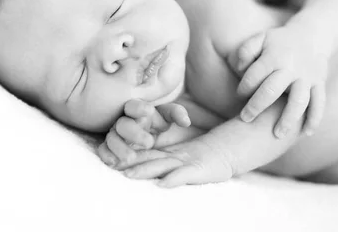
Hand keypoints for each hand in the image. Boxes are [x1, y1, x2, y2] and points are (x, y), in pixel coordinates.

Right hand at [97, 100, 190, 166]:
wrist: (146, 135)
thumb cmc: (157, 122)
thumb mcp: (167, 116)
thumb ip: (176, 114)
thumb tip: (186, 121)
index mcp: (136, 110)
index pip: (133, 106)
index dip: (139, 108)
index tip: (148, 112)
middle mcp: (123, 121)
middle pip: (123, 124)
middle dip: (134, 133)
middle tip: (149, 143)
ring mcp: (115, 135)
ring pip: (112, 138)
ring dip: (120, 148)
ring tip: (131, 158)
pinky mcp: (109, 148)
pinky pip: (103, 150)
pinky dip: (107, 156)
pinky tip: (114, 163)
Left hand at [115, 137, 234, 187]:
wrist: (227, 151)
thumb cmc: (202, 158)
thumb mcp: (180, 157)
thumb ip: (164, 159)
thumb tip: (150, 171)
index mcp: (167, 154)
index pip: (145, 154)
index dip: (128, 157)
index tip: (110, 163)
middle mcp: (172, 156)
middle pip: (148, 158)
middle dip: (130, 163)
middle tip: (112, 167)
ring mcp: (184, 162)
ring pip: (161, 164)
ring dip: (145, 170)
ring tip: (129, 175)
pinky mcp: (197, 169)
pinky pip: (183, 175)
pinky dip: (173, 179)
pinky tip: (162, 185)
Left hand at [231, 26, 327, 137]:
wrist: (312, 34)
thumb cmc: (279, 41)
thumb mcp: (261, 38)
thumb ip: (246, 50)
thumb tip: (238, 67)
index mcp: (274, 56)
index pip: (254, 76)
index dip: (243, 88)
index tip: (239, 96)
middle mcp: (292, 68)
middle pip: (272, 91)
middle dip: (256, 107)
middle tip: (245, 120)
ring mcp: (307, 77)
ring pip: (299, 101)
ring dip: (288, 119)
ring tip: (277, 135)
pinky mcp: (320, 84)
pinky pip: (320, 103)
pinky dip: (314, 119)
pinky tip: (306, 133)